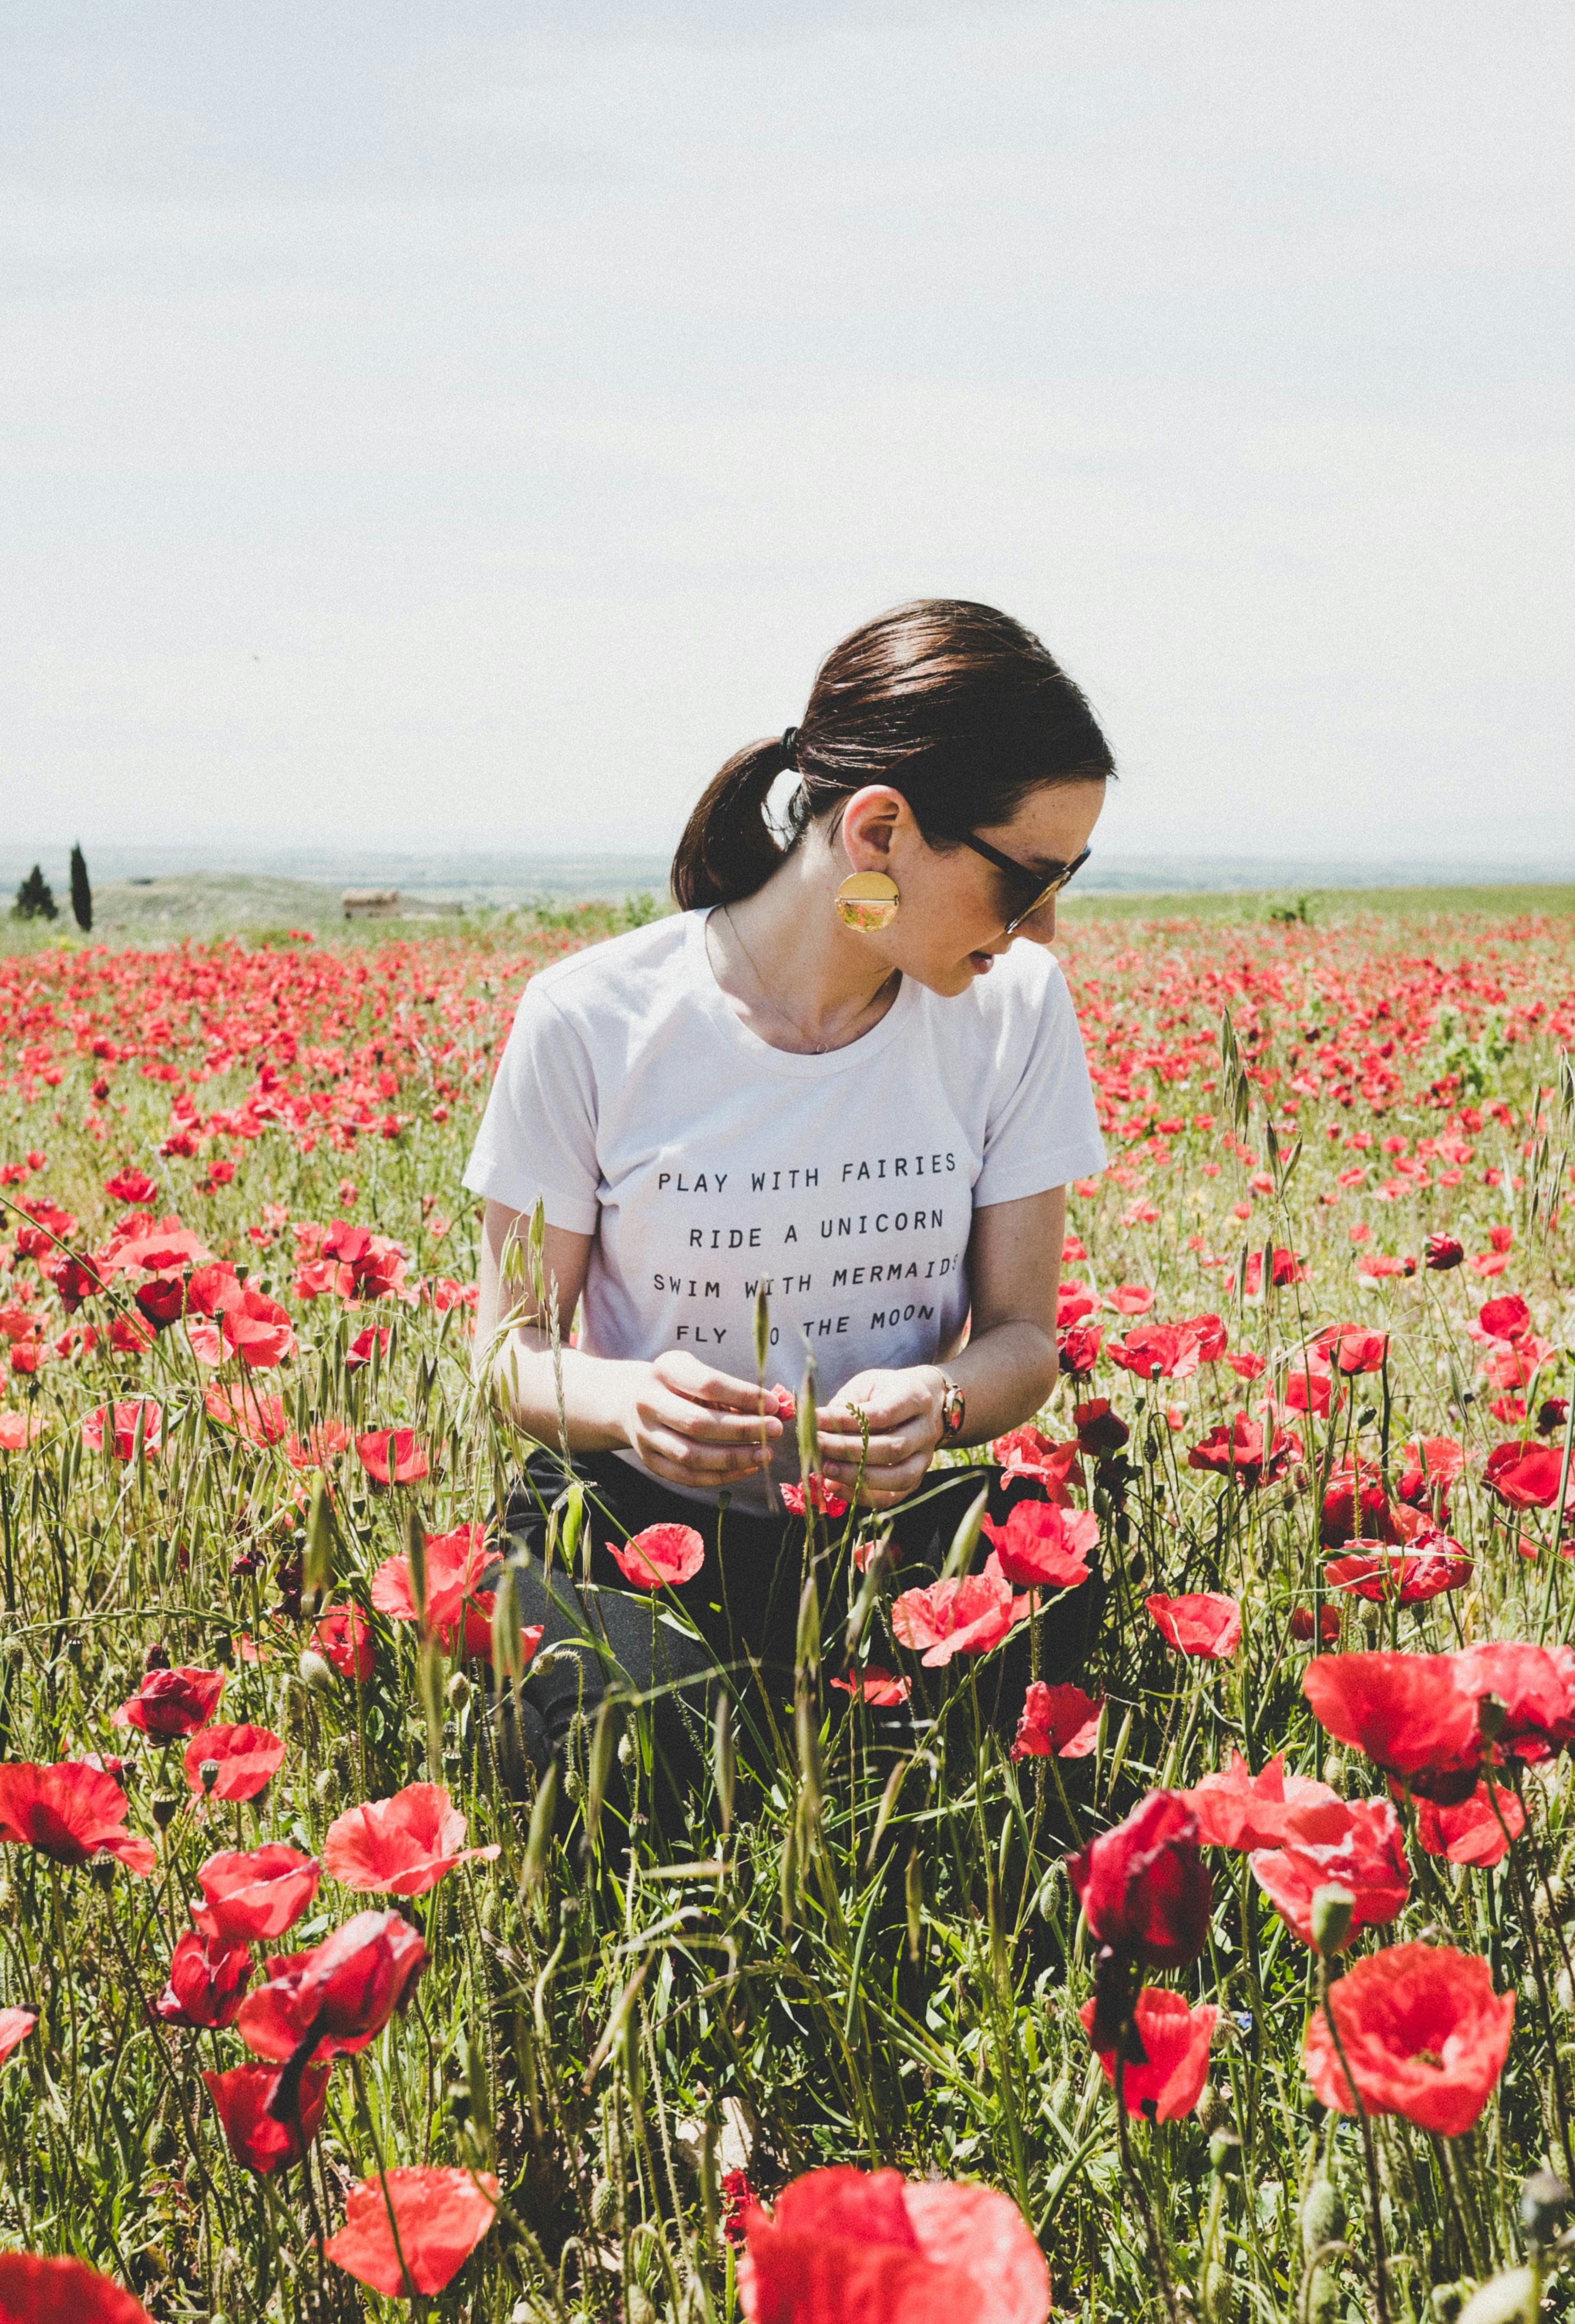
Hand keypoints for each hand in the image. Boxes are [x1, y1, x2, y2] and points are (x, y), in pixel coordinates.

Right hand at [621, 1350, 781, 1489]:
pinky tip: (747, 1469)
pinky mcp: (649, 1460)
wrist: (630, 1400)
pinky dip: (720, 1477)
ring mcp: (645, 1435)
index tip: (775, 1404)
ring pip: (691, 1455)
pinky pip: (686, 1477)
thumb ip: (732, 1390)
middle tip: (776, 1430)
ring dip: (734, 1458)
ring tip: (766, 1454)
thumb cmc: (678, 1384)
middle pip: (698, 1423)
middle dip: (743, 1429)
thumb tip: (778, 1409)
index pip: (707, 1384)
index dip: (744, 1396)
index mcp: (664, 1370)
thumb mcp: (697, 1371)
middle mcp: (648, 1402)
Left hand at [815, 1366, 946, 1508]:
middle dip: (848, 1450)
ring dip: (857, 1476)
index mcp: (915, 1397)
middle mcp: (926, 1429)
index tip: (815, 1420)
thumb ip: (846, 1404)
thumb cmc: (887, 1391)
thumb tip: (816, 1427)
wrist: (925, 1401)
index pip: (882, 1414)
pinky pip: (893, 1497)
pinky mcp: (917, 1478)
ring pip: (898, 1476)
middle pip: (891, 1448)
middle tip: (817, 1445)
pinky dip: (862, 1496)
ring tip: (825, 1469)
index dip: (846, 1420)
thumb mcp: (867, 1385)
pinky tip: (835, 1486)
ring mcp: (925, 1458)